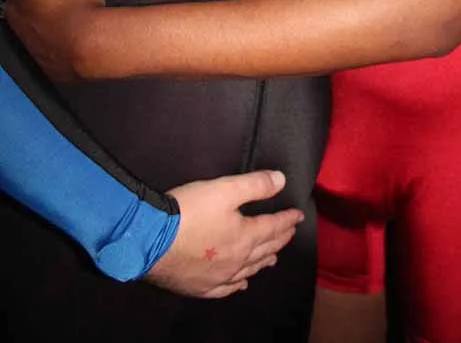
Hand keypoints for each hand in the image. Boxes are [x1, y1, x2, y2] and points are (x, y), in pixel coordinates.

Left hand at [4, 0, 103, 80]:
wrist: (94, 42)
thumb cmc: (76, 7)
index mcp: (14, 7)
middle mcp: (21, 34)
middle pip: (32, 14)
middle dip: (48, 7)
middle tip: (69, 0)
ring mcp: (38, 54)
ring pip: (46, 35)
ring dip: (59, 27)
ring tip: (79, 19)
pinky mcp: (55, 70)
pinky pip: (61, 52)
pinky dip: (70, 44)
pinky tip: (84, 36)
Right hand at [147, 170, 303, 297]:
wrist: (151, 240)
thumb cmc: (190, 211)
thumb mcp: (225, 189)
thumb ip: (255, 185)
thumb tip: (282, 181)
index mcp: (245, 237)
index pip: (273, 227)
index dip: (287, 220)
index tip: (299, 216)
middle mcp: (237, 260)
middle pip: (264, 249)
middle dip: (279, 240)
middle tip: (289, 234)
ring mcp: (218, 277)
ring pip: (248, 270)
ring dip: (263, 261)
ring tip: (273, 258)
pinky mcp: (200, 287)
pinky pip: (225, 289)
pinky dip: (237, 285)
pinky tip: (242, 284)